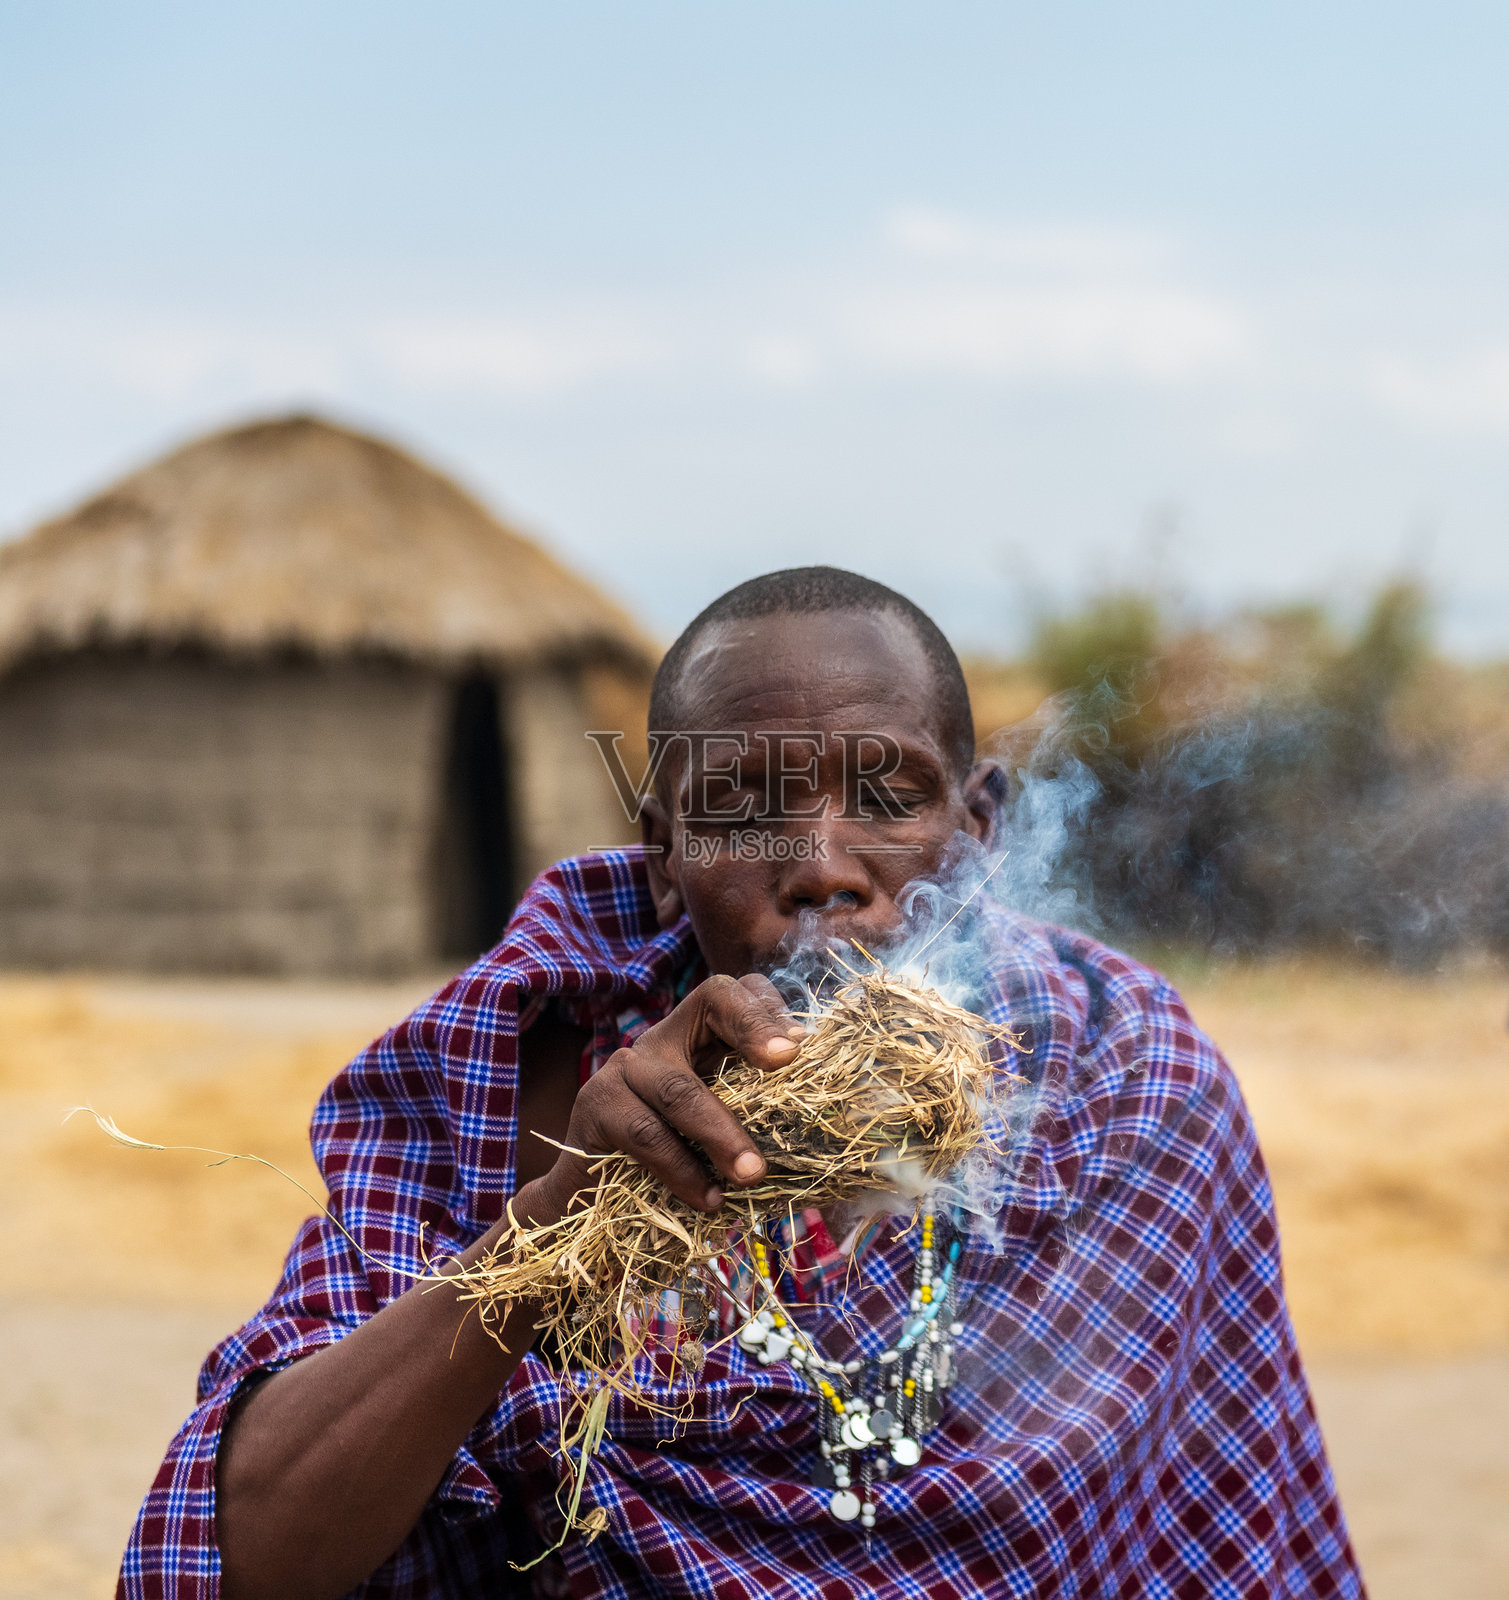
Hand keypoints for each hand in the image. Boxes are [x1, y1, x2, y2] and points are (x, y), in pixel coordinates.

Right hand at [516, 974, 804, 1225]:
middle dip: (753, 1036)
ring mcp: (623, 1067)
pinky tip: (708, 1199)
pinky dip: (683, 1170)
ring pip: (679, 1087)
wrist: (591, 1206)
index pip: (731, 991)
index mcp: (696, 1036)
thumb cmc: (674, 1168)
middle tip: (790, 1067)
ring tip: (752, 1175)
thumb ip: (759, 1122)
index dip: (764, 1005)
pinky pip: (646, 1133)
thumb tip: (828, 1145)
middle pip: (708, 1005)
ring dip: (721, 1133)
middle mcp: (660, 1039)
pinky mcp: (596, 1105)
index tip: (795, 1047)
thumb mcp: (721, 1135)